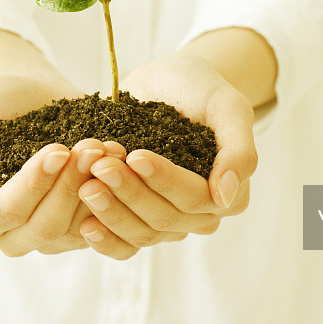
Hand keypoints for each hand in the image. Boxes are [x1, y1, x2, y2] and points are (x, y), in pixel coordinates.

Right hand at [0, 73, 124, 254]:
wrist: (29, 90)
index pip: (7, 213)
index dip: (34, 184)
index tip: (59, 150)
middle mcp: (11, 233)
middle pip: (45, 226)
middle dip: (70, 184)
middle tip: (91, 146)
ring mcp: (47, 231)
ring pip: (75, 228)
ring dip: (95, 188)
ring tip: (106, 147)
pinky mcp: (79, 222)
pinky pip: (100, 223)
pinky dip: (112, 193)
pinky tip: (117, 157)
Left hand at [76, 54, 258, 258]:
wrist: (170, 82)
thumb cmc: (203, 89)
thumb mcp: (228, 107)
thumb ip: (238, 150)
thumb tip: (226, 196)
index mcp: (230, 193)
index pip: (194, 197)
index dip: (164, 180)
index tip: (134, 156)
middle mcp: (201, 214)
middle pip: (164, 218)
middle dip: (130, 193)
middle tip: (100, 166)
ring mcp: (169, 218)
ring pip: (141, 232)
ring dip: (112, 211)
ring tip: (84, 185)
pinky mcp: (140, 215)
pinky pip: (125, 242)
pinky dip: (105, 236)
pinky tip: (84, 224)